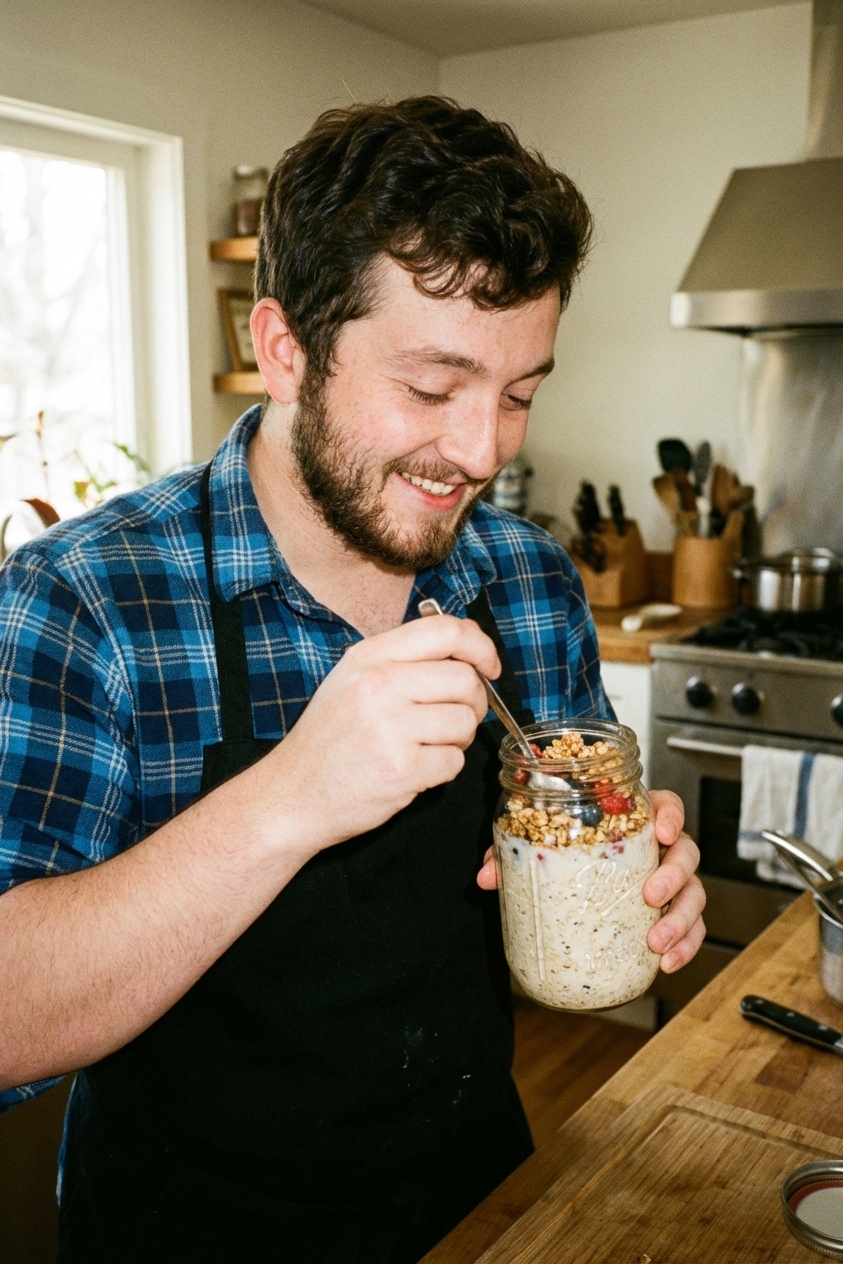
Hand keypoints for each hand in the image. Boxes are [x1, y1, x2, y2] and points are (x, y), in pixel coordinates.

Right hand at [267, 614, 499, 852]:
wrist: (293, 794)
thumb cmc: (330, 739)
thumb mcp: (354, 680)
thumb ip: (407, 658)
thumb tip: (471, 639)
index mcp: (369, 657)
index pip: (445, 631)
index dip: (480, 646)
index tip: (489, 666)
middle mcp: (379, 685)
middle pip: (464, 680)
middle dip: (474, 702)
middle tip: (455, 717)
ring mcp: (390, 728)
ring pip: (465, 722)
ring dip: (457, 739)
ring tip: (427, 745)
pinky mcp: (402, 769)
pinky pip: (454, 762)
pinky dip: (443, 769)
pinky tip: (414, 769)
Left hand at [477, 787, 705, 974]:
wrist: (573, 888)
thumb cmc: (566, 855)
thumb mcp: (540, 851)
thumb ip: (512, 856)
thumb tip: (486, 876)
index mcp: (635, 821)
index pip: (667, 804)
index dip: (672, 814)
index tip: (663, 831)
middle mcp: (658, 849)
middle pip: (687, 852)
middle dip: (674, 875)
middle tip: (650, 895)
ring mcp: (670, 883)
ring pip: (694, 894)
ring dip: (680, 919)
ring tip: (656, 941)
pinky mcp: (672, 915)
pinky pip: (692, 929)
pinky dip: (685, 947)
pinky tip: (667, 963)